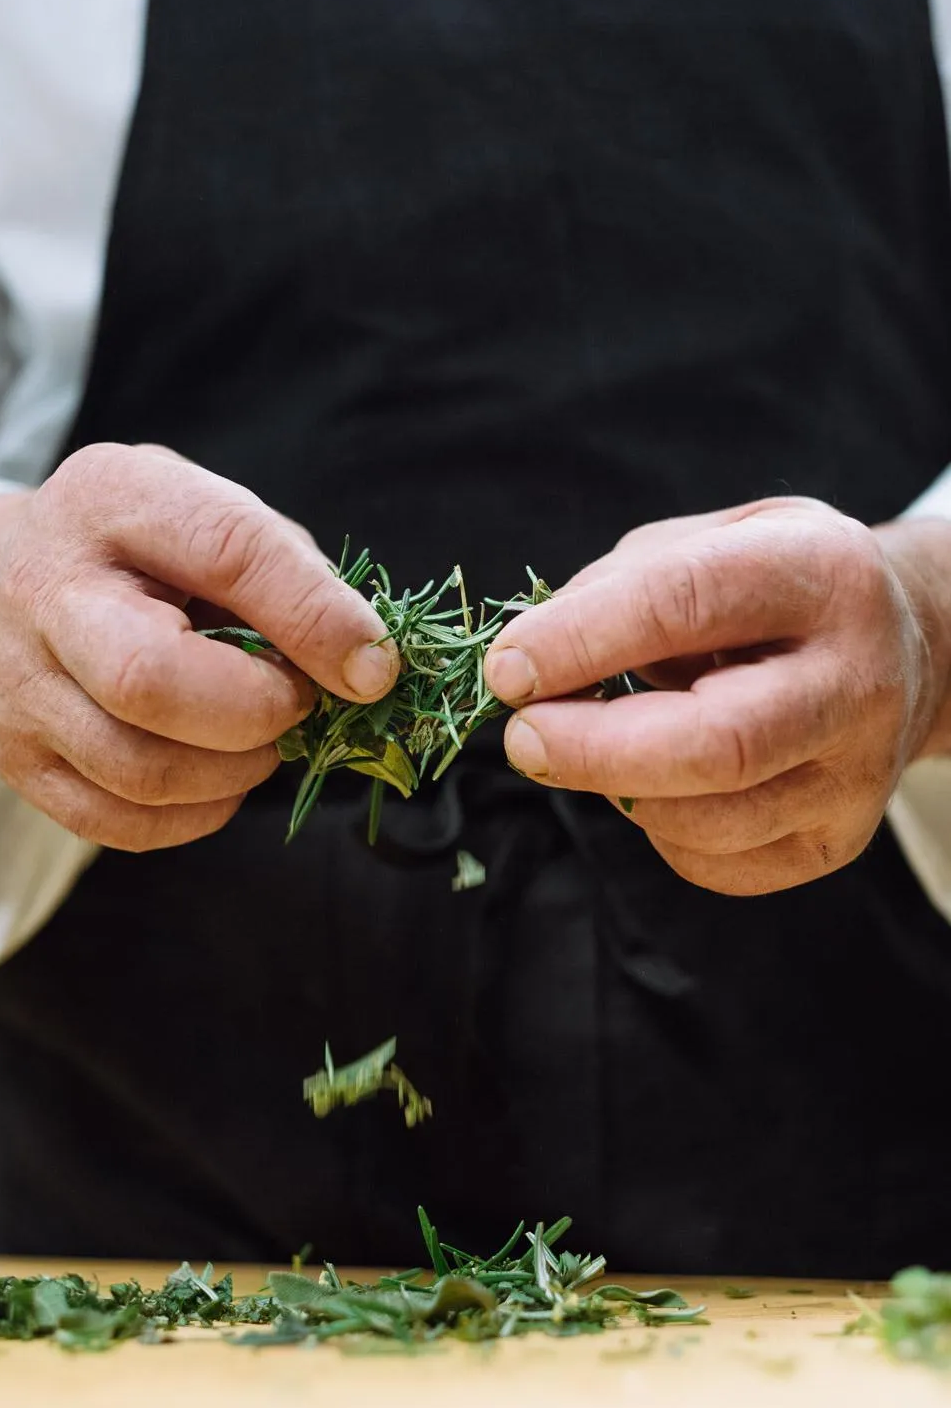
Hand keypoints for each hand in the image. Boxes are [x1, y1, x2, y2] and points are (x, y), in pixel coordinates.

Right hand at [0, 443, 397, 849]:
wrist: (31, 580)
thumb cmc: (153, 551)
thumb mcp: (224, 520)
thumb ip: (296, 580)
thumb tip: (367, 668)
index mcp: (112, 499)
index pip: (226, 551)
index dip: (312, 618)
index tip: (373, 667)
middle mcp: (44, 593)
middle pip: (150, 681)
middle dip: (258, 711)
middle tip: (298, 701)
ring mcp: (19, 687)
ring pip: (142, 771)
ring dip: (237, 771)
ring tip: (259, 732)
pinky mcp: (21, 762)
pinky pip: (126, 825)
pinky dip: (199, 813)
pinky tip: (217, 773)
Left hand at [483, 497, 950, 894]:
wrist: (902, 647)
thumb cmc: (771, 590)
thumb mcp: (706, 543)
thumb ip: (614, 591)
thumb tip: (524, 667)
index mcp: (821, 573)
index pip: (687, 604)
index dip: (579, 641)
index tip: (505, 670)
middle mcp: (857, 678)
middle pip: (716, 742)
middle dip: (592, 748)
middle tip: (521, 738)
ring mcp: (857, 772)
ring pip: (712, 819)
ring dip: (615, 790)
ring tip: (584, 748)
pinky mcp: (836, 841)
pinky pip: (715, 864)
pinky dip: (655, 830)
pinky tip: (655, 783)